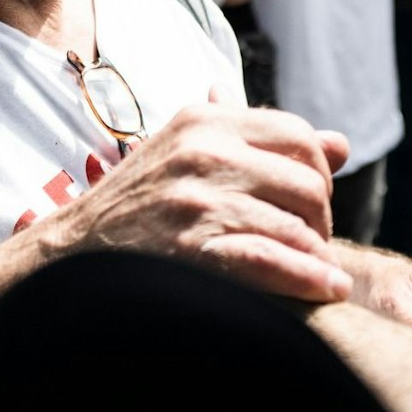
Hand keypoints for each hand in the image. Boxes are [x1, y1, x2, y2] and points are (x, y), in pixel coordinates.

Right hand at [31, 96, 354, 302]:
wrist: (71, 255)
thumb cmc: (139, 206)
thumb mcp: (189, 152)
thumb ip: (261, 144)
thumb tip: (340, 143)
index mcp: (205, 121)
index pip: (299, 135)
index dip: (320, 173)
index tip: (311, 204)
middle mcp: (202, 153)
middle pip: (307, 183)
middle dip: (321, 219)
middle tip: (313, 244)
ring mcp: (196, 202)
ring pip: (296, 226)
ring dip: (318, 257)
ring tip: (323, 274)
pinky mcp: (191, 250)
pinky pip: (272, 262)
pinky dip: (308, 279)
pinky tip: (326, 290)